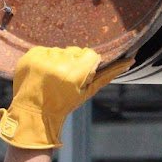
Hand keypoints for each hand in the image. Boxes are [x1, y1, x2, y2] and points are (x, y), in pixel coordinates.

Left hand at [0, 47, 132, 148]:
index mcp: (75, 74)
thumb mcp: (88, 91)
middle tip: (64, 79)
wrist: (34, 112)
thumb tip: (130, 61)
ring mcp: (42, 60)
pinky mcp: (30, 56)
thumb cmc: (65, 103)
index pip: (90, 54)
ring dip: (58, 61)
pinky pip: (45, 50)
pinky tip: (43, 73)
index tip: (80, 76)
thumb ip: (108, 74)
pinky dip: (45, 59)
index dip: (87, 64)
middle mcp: (59, 64)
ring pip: (60, 50)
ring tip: (52, 77)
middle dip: (72, 62)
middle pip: (75, 51)